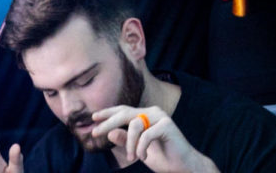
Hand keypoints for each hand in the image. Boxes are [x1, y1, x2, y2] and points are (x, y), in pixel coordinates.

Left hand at [92, 105, 216, 172]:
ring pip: (135, 124)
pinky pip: (146, 135)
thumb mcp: (137, 150)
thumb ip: (125, 140)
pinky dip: (141, 148)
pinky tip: (143, 157)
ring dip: (129, 144)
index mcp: (145, 116)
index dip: (108, 113)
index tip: (93, 118)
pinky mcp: (167, 125)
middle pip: (125, 112)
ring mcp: (160, 117)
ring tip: (131, 158)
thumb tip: (110, 132)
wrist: (182, 166)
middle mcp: (152, 113)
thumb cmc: (162, 157)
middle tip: (95, 133)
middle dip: (108, 122)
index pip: (123, 110)